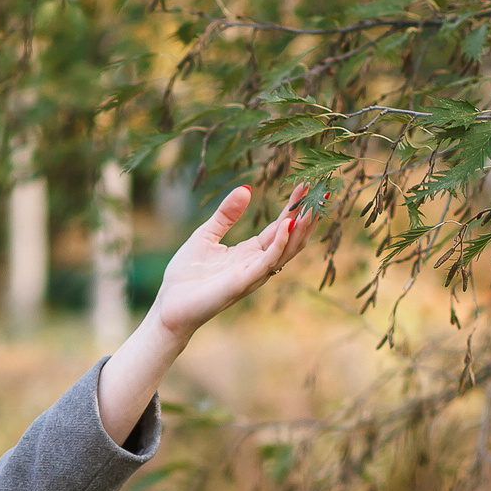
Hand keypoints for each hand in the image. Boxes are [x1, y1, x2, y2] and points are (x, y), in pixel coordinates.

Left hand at [151, 183, 313, 339]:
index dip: (293, 206)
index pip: (280, 226)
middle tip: (320, 190)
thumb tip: (246, 189)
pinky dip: (280, 243)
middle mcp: (257, 263)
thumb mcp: (206, 235)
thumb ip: (226, 215)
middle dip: (306, 215)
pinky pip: (267, 261)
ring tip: (313, 205)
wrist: (170, 306)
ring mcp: (253, 273)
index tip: (305, 184)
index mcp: (250, 253)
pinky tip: (287, 224)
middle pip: (292, 238)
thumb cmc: (186, 275)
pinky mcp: (243, 282)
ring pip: (287, 250)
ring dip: (302, 228)